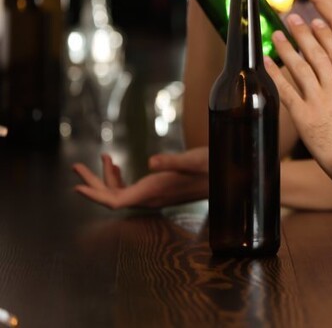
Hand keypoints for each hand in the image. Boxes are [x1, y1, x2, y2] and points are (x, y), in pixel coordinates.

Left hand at [72, 148, 209, 209]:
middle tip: (76, 166)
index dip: (95, 195)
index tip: (77, 187)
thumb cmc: (212, 166)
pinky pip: (131, 190)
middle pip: (113, 197)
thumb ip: (173, 162)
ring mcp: (155, 195)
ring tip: (102, 158)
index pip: (116, 201)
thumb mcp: (193, 160)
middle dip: (93, 183)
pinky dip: (119, 178)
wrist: (228, 177)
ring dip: (105, 179)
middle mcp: (151, 197)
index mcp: (155, 191)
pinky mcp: (159, 190)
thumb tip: (151, 161)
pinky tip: (117, 166)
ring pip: (121, 193)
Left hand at [265, 14, 331, 186]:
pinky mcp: (305, 117)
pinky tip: (267, 63)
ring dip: (287, 49)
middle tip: (293, 18)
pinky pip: (287, 92)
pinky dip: (276, 75)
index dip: (326, 37)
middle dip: (304, 34)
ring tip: (276, 34)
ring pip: (300, 68)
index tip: (318, 22)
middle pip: (317, 56)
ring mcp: (319, 101)